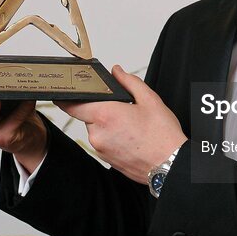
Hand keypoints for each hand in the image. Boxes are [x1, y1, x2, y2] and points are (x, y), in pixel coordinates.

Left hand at [56, 65, 185, 183]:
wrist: (170, 164)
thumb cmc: (162, 135)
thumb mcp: (150, 99)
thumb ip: (129, 82)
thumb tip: (117, 72)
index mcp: (106, 115)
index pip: (73, 105)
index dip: (67, 98)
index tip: (66, 93)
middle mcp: (98, 134)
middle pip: (89, 116)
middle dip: (102, 110)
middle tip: (123, 110)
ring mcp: (101, 149)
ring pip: (97, 129)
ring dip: (108, 125)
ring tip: (131, 126)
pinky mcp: (106, 159)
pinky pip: (104, 142)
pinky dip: (113, 137)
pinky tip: (131, 137)